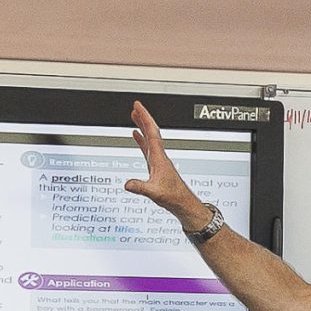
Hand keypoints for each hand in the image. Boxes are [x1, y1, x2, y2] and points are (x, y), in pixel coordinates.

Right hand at [123, 100, 209, 228]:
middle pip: (152, 131)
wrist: (183, 203)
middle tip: (135, 106)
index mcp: (159, 157)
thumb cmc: (173, 197)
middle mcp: (160, 156)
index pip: (152, 132)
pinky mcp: (156, 166)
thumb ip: (140, 188)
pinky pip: (148, 147)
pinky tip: (136, 135)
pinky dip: (141, 139)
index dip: (144, 118)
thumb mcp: (154, 193)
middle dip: (143, 118)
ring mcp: (158, 160)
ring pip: (150, 138)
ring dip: (142, 126)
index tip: (137, 106)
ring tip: (134, 116)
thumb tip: (128, 184)